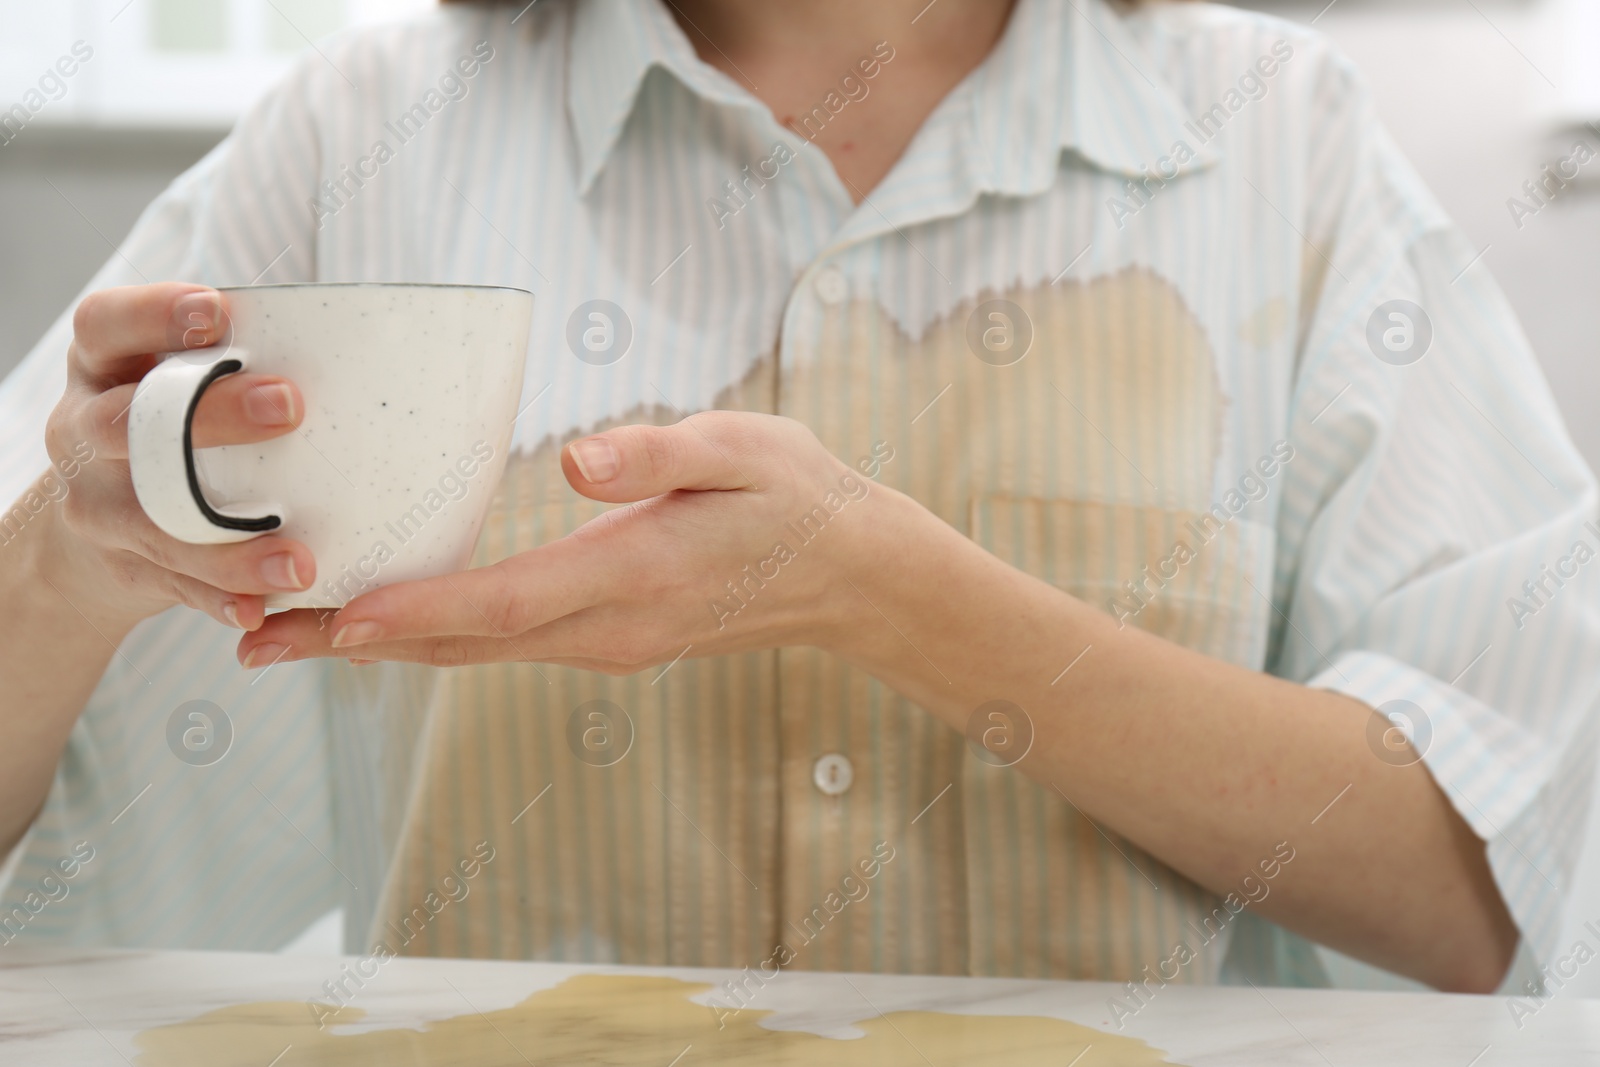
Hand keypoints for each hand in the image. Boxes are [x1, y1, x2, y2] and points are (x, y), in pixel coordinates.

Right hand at [40, 282, 316, 631]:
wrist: (99, 528)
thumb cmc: (170, 425)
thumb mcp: (172, 379)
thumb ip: (230, 361)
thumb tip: (351, 342)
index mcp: (101, 366)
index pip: (105, 324)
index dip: (153, 314)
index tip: (217, 312)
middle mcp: (84, 430)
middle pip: (128, 421)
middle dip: (211, 415)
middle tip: (289, 407)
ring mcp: (97, 504)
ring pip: (155, 522)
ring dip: (230, 545)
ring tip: (297, 562)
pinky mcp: (123, 565)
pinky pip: (175, 584)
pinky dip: (223, 597)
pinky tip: (264, 608)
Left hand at [237, 412, 896, 670]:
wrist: (849, 574)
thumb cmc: (795, 495)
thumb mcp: (744, 447)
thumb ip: (661, 453)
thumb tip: (576, 462)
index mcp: (633, 575)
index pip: (505, 604)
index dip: (414, 611)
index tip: (328, 621)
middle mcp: (609, 629)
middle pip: (464, 647)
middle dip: (356, 644)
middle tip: (252, 642)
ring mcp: (607, 645)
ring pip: (476, 654)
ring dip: (382, 647)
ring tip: (288, 640)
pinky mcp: (607, 639)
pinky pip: (503, 647)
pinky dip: (432, 638)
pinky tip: (386, 622)